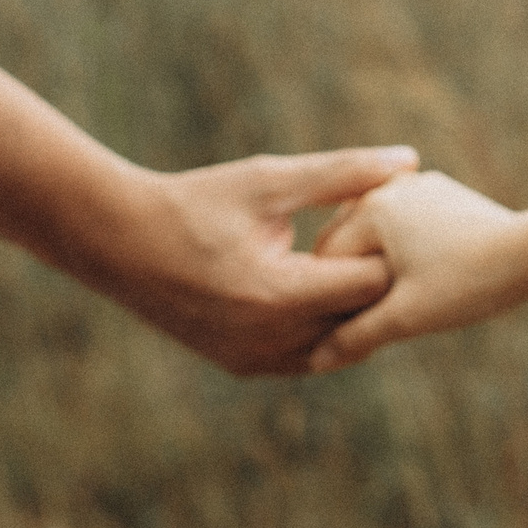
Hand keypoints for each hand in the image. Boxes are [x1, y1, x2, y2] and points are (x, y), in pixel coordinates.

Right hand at [0, 24, 414, 375]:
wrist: (118, 241)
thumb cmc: (196, 202)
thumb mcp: (269, 181)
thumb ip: (342, 174)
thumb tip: (410, 160)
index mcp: (280, 294)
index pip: (373, 286)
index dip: (391, 254)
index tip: (394, 227)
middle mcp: (271, 340)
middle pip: (362, 321)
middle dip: (378, 286)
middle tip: (393, 251)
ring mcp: (256, 360)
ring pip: (338, 345)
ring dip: (353, 312)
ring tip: (357, 267)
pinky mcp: (243, 367)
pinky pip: (308, 357)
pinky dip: (323, 330)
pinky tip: (326, 291)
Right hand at [305, 170, 527, 370]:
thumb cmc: (470, 284)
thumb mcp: (406, 317)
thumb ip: (355, 337)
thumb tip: (314, 361)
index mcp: (370, 209)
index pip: (326, 259)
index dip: (327, 299)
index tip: (332, 330)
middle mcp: (388, 188)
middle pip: (347, 242)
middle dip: (347, 280)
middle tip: (350, 323)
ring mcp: (417, 186)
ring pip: (376, 234)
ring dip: (373, 266)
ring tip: (383, 306)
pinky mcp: (442, 194)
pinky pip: (404, 226)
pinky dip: (400, 252)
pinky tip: (411, 281)